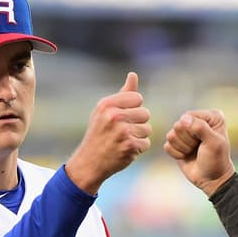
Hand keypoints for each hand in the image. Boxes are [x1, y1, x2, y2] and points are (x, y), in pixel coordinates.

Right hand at [66, 72, 151, 193]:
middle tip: (123, 131)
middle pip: (145, 113)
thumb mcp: (105, 111)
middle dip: (138, 123)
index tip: (122, 117)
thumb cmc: (99, 133)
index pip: (137, 98)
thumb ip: (123, 94)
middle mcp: (114, 116)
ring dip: (139, 136)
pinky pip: (146, 143)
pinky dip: (138, 148)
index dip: (133, 108)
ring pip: (147, 129)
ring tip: (123, 140)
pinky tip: (125, 149)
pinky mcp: (130, 146)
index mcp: (107, 104)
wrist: (89, 162)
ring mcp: (122, 132)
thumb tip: (133, 74)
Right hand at [163, 109, 235, 196]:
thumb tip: (183, 119)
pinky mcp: (176, 143)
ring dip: (183, 148)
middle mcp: (197, 121)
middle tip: (199, 147)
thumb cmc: (216, 160)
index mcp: (211, 117)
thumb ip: (200, 127)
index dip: (193, 131)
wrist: (211, 180)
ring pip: (171, 135)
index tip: (204, 141)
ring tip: (193, 152)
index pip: (189, 116)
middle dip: (188, 140)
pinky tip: (187, 156)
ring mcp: (186, 132)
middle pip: (178, 125)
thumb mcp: (213, 143)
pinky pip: (167, 145)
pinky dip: (177, 154)